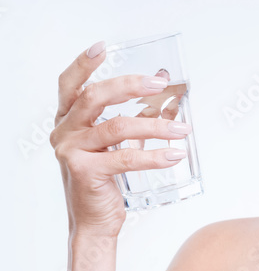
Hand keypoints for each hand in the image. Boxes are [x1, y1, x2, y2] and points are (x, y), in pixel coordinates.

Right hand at [50, 44, 191, 238]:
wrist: (94, 222)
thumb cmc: (105, 181)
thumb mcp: (116, 145)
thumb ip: (136, 119)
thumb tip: (169, 96)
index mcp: (68, 120)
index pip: (70, 84)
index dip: (84, 64)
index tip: (103, 47)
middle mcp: (64, 132)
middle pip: (95, 97)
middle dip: (131, 86)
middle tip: (160, 85)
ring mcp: (71, 151)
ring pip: (117, 127)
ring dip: (155, 126)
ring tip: (182, 130)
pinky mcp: (85, 171)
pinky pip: (125, 157)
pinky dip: (154, 155)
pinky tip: (174, 155)